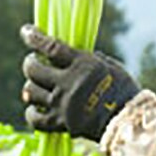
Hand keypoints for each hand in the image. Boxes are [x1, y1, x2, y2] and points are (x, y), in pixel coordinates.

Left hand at [20, 24, 140, 141]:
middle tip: (33, 63)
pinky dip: (32, 113)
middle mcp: (69, 84)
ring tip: (35, 86)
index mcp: (82, 65)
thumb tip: (68, 55)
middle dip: (30, 64)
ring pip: (31, 92)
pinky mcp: (62, 124)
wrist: (129, 123)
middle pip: (33, 69)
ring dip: (30, 86)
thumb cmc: (124, 92)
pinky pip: (35, 119)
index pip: (50, 47)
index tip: (26, 32)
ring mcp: (63, 105)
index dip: (34, 38)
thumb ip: (87, 59)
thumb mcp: (109, 66)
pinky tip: (35, 108)